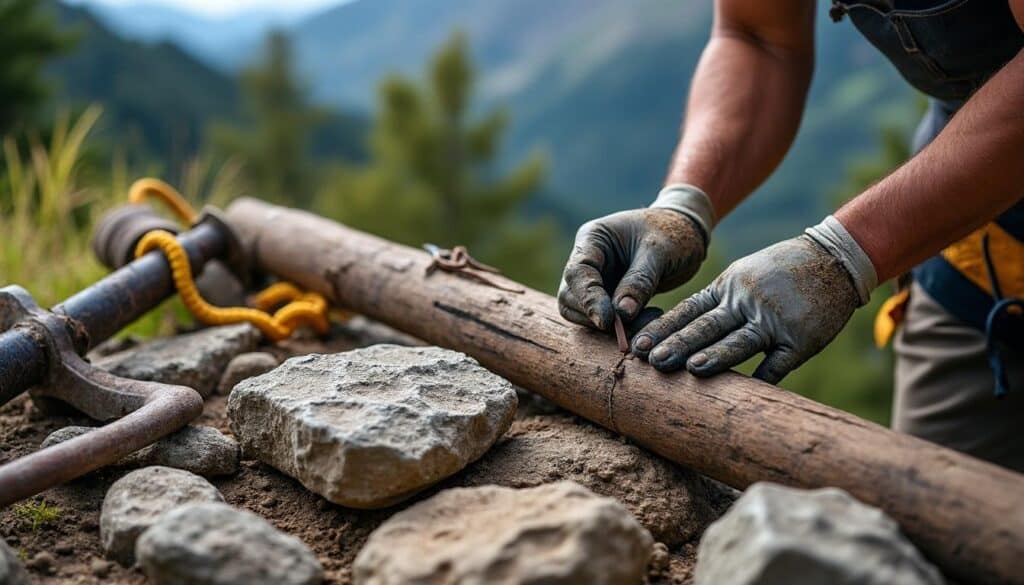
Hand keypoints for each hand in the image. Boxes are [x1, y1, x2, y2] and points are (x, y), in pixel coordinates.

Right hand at [558, 185, 713, 330]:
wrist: (687, 232)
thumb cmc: (673, 232)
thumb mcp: (659, 252)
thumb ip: (639, 281)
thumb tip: (621, 315)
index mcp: (592, 238)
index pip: (577, 273)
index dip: (588, 299)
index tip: (608, 321)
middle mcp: (587, 259)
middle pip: (571, 296)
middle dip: (597, 316)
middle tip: (631, 327)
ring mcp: (595, 279)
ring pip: (582, 312)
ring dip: (609, 326)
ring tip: (647, 320)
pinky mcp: (607, 296)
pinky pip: (603, 318)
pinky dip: (622, 326)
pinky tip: (649, 318)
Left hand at [631, 217, 876, 382]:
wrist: (833, 259)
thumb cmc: (780, 271)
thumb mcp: (741, 275)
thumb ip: (715, 302)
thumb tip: (679, 330)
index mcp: (727, 288)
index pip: (688, 310)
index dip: (664, 328)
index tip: (639, 344)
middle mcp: (746, 303)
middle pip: (707, 326)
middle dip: (678, 344)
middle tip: (652, 360)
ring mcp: (774, 321)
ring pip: (739, 341)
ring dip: (715, 356)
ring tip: (691, 369)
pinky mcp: (801, 338)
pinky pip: (779, 363)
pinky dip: (763, 378)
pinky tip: (745, 392)